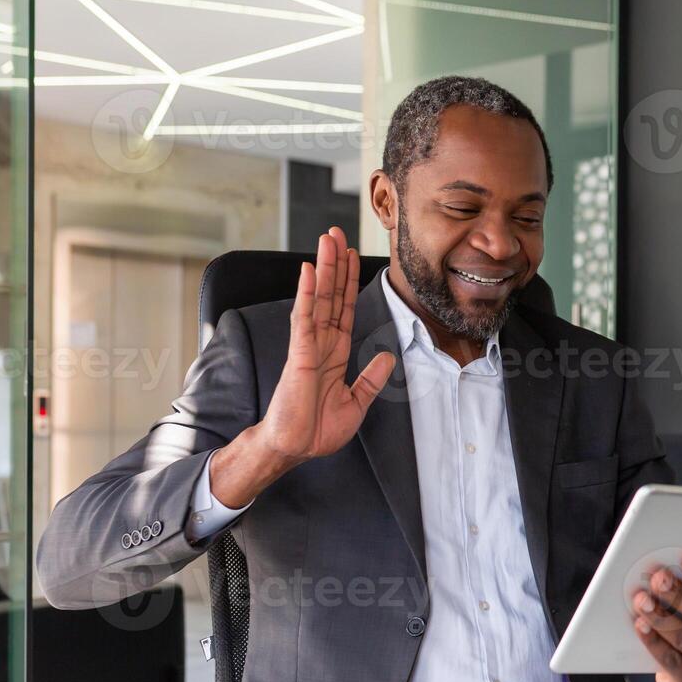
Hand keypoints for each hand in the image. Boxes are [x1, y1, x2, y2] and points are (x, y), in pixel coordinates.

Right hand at [208, 229, 395, 506]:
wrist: (295, 448)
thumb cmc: (317, 429)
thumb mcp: (356, 402)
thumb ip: (371, 379)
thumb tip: (387, 356)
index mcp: (333, 352)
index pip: (343, 308)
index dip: (348, 281)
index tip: (352, 256)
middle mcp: (320, 343)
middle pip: (330, 295)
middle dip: (334, 264)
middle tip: (336, 233)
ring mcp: (308, 346)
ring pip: (318, 298)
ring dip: (323, 268)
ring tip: (327, 240)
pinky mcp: (299, 355)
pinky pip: (305, 318)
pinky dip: (308, 293)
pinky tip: (310, 271)